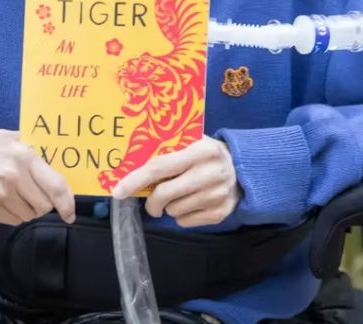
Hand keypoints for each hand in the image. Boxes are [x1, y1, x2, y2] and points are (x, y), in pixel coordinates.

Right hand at [0, 124, 74, 225]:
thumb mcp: (17, 137)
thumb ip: (39, 151)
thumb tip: (65, 165)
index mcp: (25, 156)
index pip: (55, 186)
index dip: (67, 204)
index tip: (69, 213)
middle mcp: (13, 176)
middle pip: (44, 206)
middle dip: (45, 203)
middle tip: (37, 193)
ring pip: (29, 216)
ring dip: (30, 209)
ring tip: (19, 193)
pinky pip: (13, 221)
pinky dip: (15, 214)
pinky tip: (7, 198)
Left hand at [111, 136, 240, 227]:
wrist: (244, 169)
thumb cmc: (207, 153)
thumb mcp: (193, 141)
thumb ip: (169, 148)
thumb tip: (132, 161)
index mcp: (199, 150)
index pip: (160, 166)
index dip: (136, 179)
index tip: (118, 191)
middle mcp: (209, 173)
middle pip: (164, 194)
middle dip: (151, 201)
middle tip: (151, 201)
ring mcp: (216, 195)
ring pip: (173, 211)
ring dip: (169, 206)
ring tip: (180, 195)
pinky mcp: (219, 213)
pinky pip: (185, 222)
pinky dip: (182, 216)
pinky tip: (192, 203)